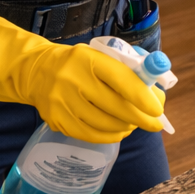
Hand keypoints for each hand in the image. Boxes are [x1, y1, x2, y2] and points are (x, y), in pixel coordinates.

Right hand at [0, 12, 164, 142]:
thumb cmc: (79, 64)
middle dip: (140, 118)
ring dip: (125, 127)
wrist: (36, 70)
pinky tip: (117, 131)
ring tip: (133, 125)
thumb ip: (127, 71)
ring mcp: (62, 101)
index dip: (143, 97)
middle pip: (115, 106)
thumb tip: (155, 94)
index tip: (158, 109)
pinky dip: (108, 136)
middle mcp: (73, 80)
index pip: (122, 80)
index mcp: (89, 59)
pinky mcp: (55, 119)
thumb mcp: (100, 57)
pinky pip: (89, 134)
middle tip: (155, 124)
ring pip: (104, 124)